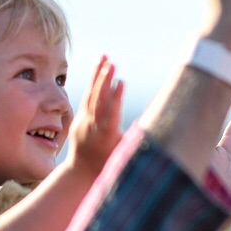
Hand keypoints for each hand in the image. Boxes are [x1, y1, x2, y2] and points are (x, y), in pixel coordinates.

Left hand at [64, 56, 123, 175]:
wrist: (81, 172)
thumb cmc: (110, 164)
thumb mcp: (124, 155)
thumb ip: (134, 140)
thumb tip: (151, 125)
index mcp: (106, 137)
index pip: (112, 114)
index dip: (116, 98)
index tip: (121, 82)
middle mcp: (93, 128)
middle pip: (99, 101)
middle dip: (104, 81)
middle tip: (111, 63)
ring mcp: (83, 122)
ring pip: (90, 96)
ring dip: (97, 76)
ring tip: (104, 58)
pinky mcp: (79, 119)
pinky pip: (87, 99)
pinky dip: (93, 84)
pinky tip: (99, 69)